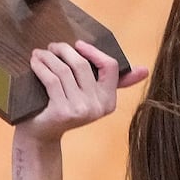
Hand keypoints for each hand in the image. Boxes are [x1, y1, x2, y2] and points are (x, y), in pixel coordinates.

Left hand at [18, 41, 148, 141]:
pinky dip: (41, 67)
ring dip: (49, 57)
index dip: (94, 51)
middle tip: (52, 46)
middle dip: (65, 50)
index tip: (78, 44)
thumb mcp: (90, 96)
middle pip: (83, 65)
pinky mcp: (62, 112)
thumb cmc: (64, 109)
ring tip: (40, 53)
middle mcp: (97, 107)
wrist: (41, 135)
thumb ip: (114, 82)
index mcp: (109, 102)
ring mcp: (80, 111)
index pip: (110, 67)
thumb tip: (145, 70)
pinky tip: (35, 62)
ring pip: (65, 70)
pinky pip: (52, 79)